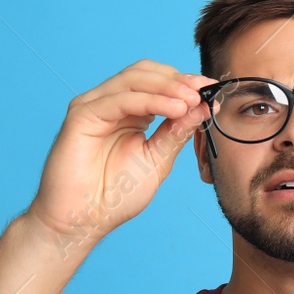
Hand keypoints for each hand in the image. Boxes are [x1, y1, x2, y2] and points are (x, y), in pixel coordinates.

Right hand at [26, 60, 214, 249]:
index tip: (213, 89)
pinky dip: (150, 100)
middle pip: (145, 73)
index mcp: (129, 112)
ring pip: (133, 79)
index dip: (186, 82)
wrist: (84, 220)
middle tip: (203, 91)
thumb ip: (176, 131)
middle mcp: (110, 104)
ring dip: (167, 86)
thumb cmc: (116, 195)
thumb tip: (202, 106)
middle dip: (178, 79)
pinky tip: (174, 109)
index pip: (158, 83)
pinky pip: (119, 99)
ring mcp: (94, 107)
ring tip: (191, 100)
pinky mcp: (81, 116)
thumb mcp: (158, 159)